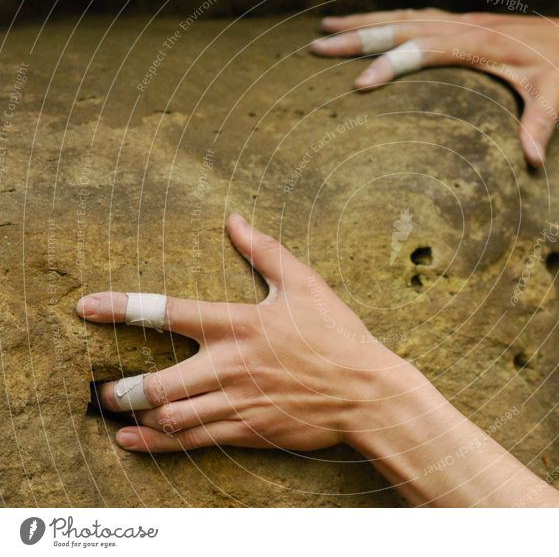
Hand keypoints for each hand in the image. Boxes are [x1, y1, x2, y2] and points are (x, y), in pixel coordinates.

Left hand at [76, 213, 421, 452]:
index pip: (169, 312)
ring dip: (136, 415)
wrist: (366, 391)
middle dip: (122, 388)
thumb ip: (265, 251)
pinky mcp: (249, 429)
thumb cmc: (336, 334)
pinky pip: (194, 441)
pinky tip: (131, 441)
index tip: (87, 307)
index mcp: (239, 323)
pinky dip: (157, 444)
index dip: (122, 308)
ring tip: (114, 412)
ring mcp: (239, 401)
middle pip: (159, 382)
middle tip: (101, 388)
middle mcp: (232, 364)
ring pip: (172, 416)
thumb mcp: (305, 284)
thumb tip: (235, 220)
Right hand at [311, 8, 558, 165]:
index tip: (359, 84)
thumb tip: (533, 162)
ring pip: (406, 17)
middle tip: (318, 46)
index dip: (390, 65)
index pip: (424, 51)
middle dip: (358, 37)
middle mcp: (467, 26)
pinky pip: (420, 17)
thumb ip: (539, 126)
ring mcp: (466, 22)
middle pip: (402, 27)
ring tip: (328, 28)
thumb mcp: (555, 97)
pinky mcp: (468, 24)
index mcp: (481, 43)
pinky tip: (373, 24)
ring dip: (366, 22)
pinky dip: (390, 19)